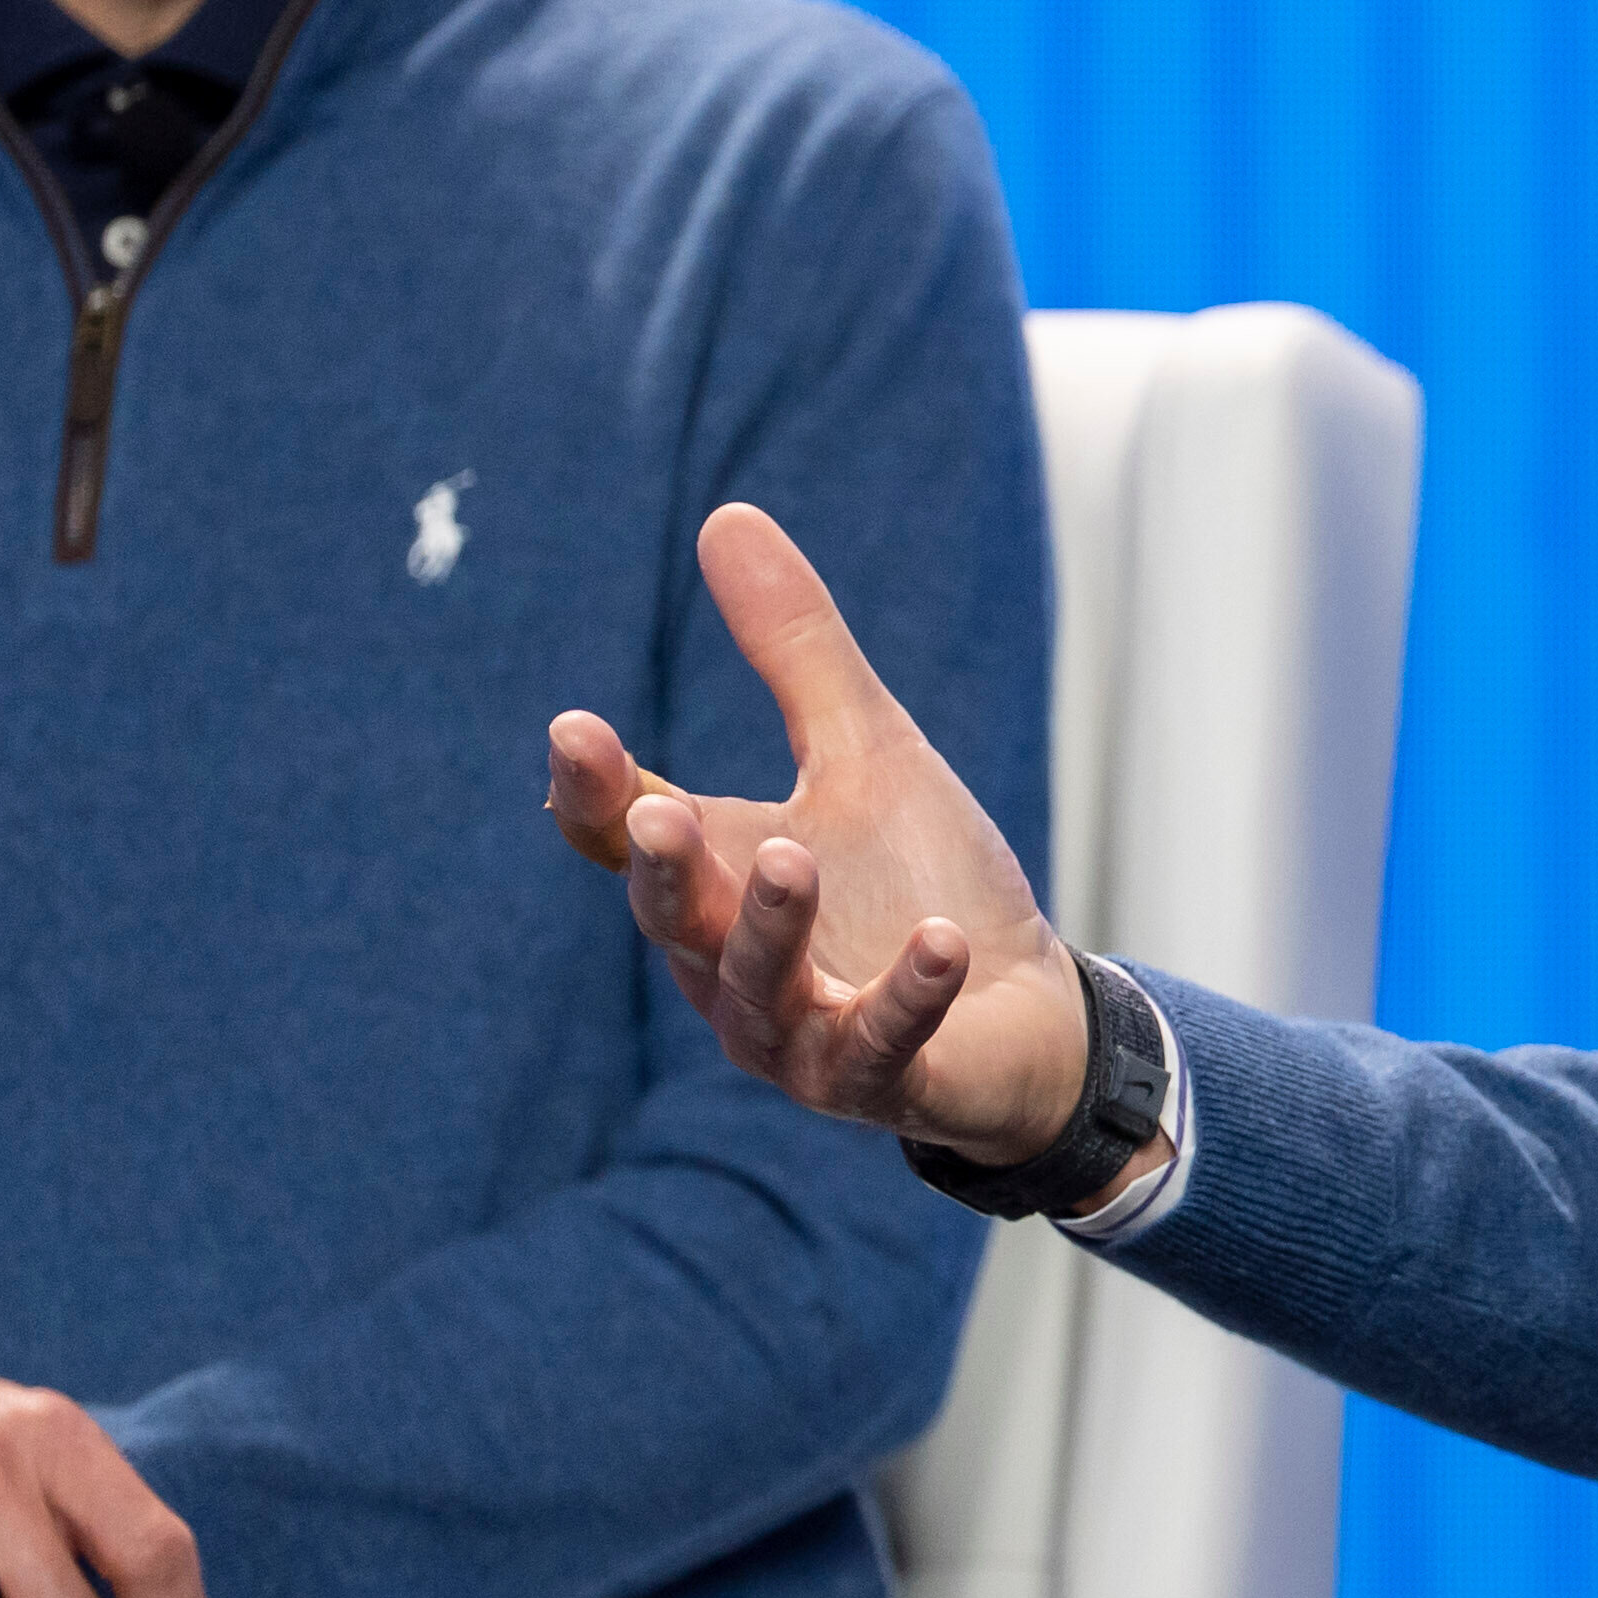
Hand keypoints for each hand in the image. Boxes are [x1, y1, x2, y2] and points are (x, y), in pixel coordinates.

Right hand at [552, 503, 1093, 1171]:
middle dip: (665, 871)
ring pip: (760, 991)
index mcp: (714, 883)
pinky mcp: (881, 1082)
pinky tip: (941, 942)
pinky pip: (879, 1048)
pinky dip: (906, 996)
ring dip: (772, 928)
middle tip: (658, 815)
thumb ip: (795, 652)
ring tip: (791, 858)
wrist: (1023, 1010)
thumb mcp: (864, 748)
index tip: (574, 728)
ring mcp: (801, 1038)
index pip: (625, 839)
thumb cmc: (922, 879)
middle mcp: (733, 969)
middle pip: (675, 920)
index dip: (595, 792)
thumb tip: (726, 516)